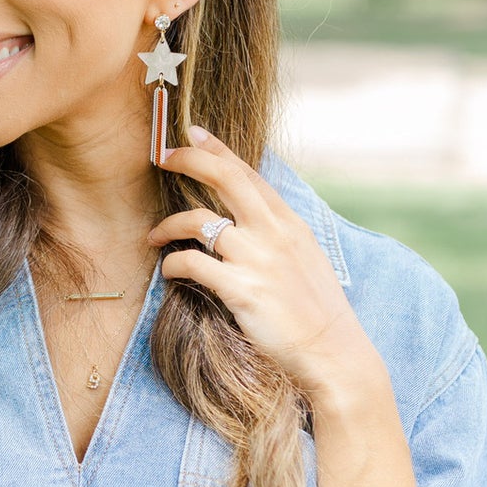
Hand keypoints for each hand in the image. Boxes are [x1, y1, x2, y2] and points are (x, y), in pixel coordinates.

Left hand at [149, 127, 389, 411]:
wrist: (333, 353)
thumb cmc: (317, 311)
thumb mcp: (306, 258)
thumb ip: (279, 234)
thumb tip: (251, 218)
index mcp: (290, 223)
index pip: (249, 173)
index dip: (218, 150)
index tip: (192, 133)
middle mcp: (274, 233)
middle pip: (225, 178)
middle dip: (190, 160)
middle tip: (163, 157)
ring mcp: (257, 260)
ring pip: (198, 222)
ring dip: (168, 225)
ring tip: (154, 236)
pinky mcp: (241, 290)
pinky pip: (192, 264)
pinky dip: (173, 264)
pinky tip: (169, 271)